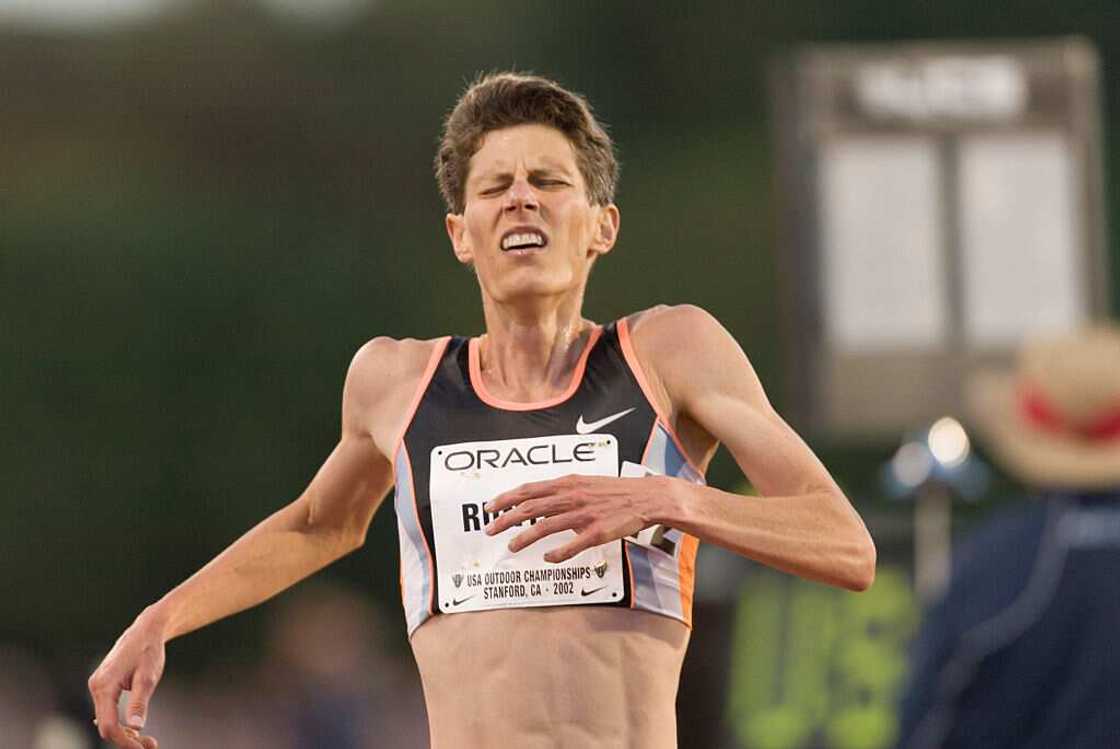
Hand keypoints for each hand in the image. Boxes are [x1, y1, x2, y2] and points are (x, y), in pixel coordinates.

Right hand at [88, 610, 166, 748]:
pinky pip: (108, 711)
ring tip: (148, 740)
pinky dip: (121, 722)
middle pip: (106, 725)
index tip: (143, 748)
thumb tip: (136, 727)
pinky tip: (137, 728)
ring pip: (107, 719)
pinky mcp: (104, 686)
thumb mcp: (148, 677)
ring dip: (125, 733)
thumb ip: (140, 702)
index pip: (108, 725)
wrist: (146, 630)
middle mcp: (96, 687)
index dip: (124, 741)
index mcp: (103, 686)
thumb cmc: (148, 650)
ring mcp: (98, 686)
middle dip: (127, 739)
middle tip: (151, 745)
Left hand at [484, 474, 671, 561]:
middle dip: (506, 520)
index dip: (506, 498)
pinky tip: (547, 559)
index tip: (490, 507)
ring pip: (545, 526)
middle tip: (490, 530)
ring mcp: (583, 515)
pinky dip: (556, 554)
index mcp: (567, 483)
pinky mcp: (596, 532)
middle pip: (531, 508)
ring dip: (525, 538)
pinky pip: (571, 546)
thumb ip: (561, 491)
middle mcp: (572, 497)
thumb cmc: (614, 491)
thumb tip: (540, 500)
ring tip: (511, 547)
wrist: (645, 497)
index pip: (528, 489)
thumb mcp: (584, 482)